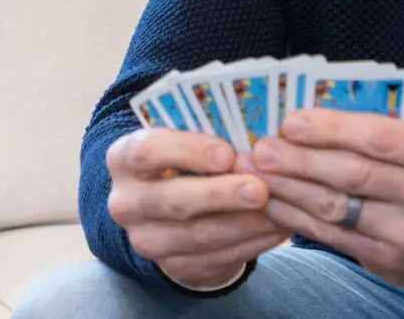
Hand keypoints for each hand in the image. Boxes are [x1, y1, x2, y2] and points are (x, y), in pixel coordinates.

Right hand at [106, 128, 290, 289]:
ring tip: (279, 209)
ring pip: (199, 235)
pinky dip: (251, 242)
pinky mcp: (174, 268)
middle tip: (260, 188)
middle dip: (221, 194)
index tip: (227, 153)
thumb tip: (258, 136)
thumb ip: (210, 134)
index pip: (148, 151)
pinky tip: (275, 228)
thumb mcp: (186, 141)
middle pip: (173, 200)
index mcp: (124, 158)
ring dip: (245, 223)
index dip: (188, 151)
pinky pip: (217, 257)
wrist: (172, 215)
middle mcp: (127, 202)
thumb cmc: (187, 161)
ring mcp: (147, 240)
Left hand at [248, 109, 403, 310]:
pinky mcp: (390, 263)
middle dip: (300, 160)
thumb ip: (390, 134)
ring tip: (257, 172)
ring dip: (290, 188)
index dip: (332, 129)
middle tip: (262, 148)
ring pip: (338, 208)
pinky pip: (333, 236)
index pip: (383, 139)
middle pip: (355, 175)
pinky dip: (298, 217)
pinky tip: (274, 201)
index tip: (292, 121)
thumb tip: (316, 118)